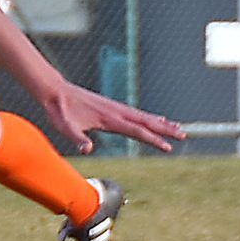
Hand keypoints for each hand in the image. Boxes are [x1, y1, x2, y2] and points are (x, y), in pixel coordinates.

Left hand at [32, 81, 183, 154]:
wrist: (56, 92)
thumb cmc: (60, 111)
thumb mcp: (65, 127)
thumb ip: (77, 138)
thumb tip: (87, 149)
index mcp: (109, 119)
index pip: (136, 131)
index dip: (153, 139)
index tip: (167, 146)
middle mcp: (116, 111)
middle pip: (146, 121)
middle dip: (165, 129)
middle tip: (183, 135)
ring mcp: (115, 108)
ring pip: (143, 117)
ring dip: (161, 123)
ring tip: (177, 127)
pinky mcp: (112, 107)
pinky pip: (136, 114)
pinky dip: (149, 118)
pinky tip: (156, 119)